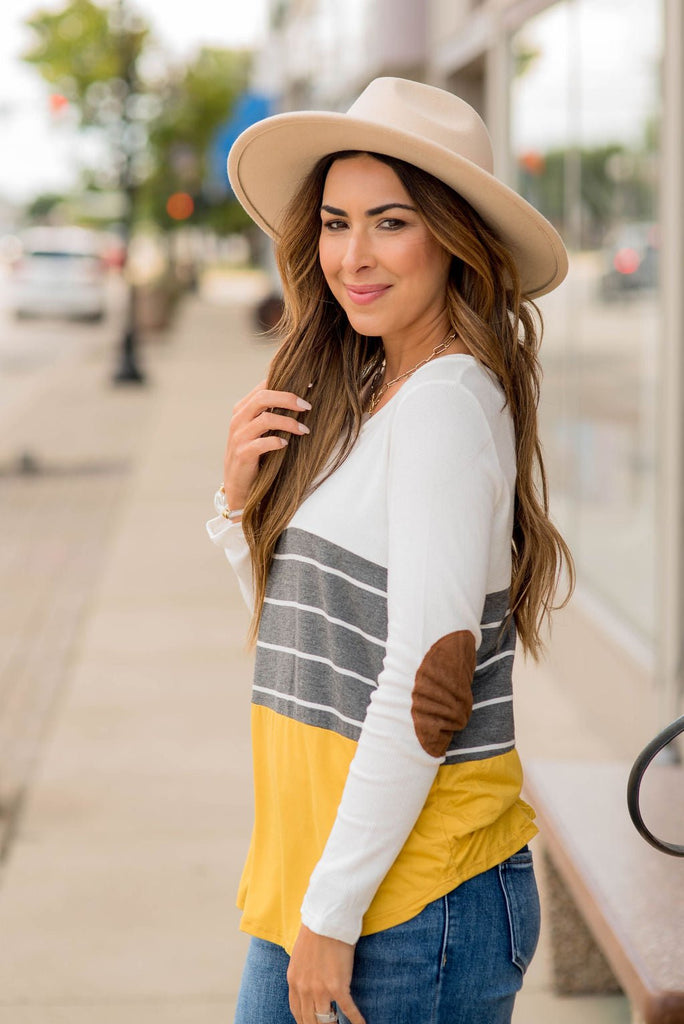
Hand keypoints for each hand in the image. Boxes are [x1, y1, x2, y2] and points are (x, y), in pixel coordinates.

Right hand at [222, 379, 310, 508]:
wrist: (238, 483)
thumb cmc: (255, 453)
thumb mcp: (259, 429)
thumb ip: (271, 413)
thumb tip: (300, 399)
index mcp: (242, 409)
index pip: (262, 387)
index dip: (284, 383)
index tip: (306, 386)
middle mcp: (238, 419)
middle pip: (263, 398)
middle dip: (288, 399)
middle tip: (307, 406)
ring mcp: (238, 437)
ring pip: (265, 419)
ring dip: (289, 423)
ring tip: (304, 430)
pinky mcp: (242, 454)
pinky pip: (262, 443)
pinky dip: (277, 442)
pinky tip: (286, 444)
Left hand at [287, 925, 365, 1023]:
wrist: (326, 920)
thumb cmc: (315, 933)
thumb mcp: (299, 957)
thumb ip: (302, 975)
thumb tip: (308, 986)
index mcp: (294, 982)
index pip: (297, 1012)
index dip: (305, 1022)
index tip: (313, 1023)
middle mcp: (304, 990)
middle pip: (310, 1021)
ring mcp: (320, 990)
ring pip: (326, 1020)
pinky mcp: (338, 987)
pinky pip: (348, 1010)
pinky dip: (356, 1020)